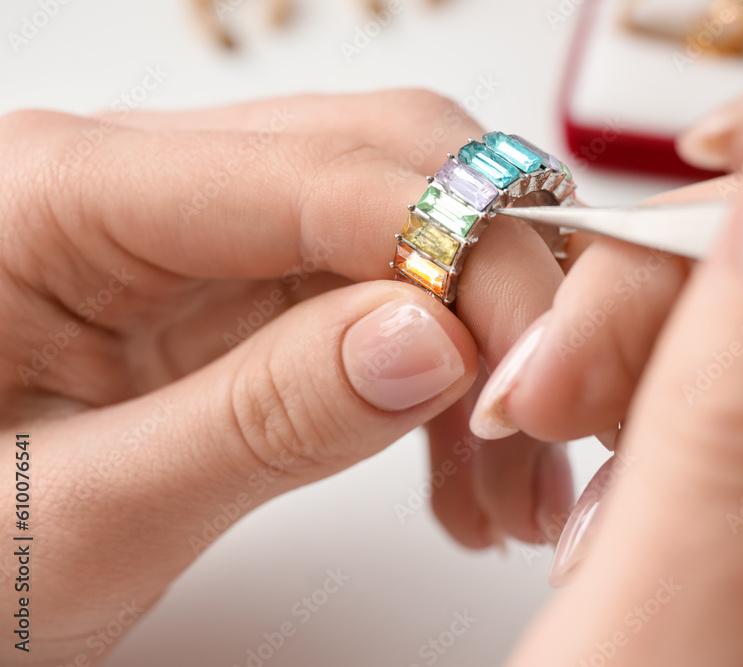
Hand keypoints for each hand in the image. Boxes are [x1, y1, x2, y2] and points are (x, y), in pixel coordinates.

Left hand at [0, 90, 571, 664]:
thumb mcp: (78, 518)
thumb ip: (257, 421)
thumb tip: (434, 340)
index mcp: (64, 194)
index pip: (321, 176)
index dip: (458, 259)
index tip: (531, 372)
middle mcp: (143, 183)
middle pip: (387, 164)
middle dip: (493, 287)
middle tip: (542, 414)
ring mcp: (197, 234)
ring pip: (404, 231)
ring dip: (483, 344)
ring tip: (508, 483)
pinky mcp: (232, 293)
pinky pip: (378, 295)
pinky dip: (444, 376)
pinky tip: (459, 466)